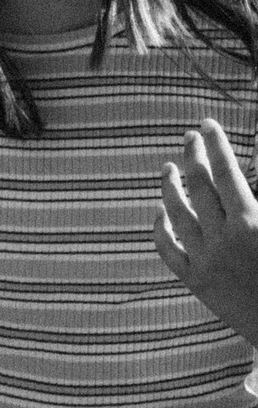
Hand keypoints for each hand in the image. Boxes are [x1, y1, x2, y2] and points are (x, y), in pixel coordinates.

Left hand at [155, 118, 257, 342]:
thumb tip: (254, 157)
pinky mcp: (197, 283)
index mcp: (252, 222)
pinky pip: (169, 251)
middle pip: (199, 188)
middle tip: (188, 137)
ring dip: (170, 188)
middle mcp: (223, 239)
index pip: (226, 172)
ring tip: (167, 168)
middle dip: (193, 158)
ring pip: (177, 215)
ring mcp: (206, 262)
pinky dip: (161, 230)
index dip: (215, 144)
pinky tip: (159, 214)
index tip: (206, 123)